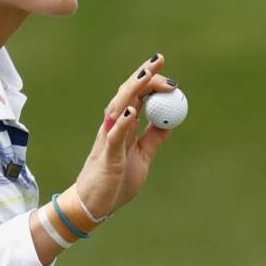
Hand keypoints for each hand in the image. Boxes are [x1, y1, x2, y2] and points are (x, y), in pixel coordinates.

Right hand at [71, 53, 174, 217]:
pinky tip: (132, 111)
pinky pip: (114, 137)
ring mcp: (108, 139)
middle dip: (143, 76)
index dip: (151, 80)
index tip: (166, 71)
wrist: (94, 205)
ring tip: (146, 75)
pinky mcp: (107, 156)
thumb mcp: (142, 155)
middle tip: (159, 60)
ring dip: (133, 90)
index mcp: (123, 126)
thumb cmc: (116, 180)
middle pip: (128, 94)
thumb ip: (153, 138)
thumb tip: (170, 120)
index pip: (137, 95)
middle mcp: (114, 127)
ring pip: (119, 108)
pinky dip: (123, 123)